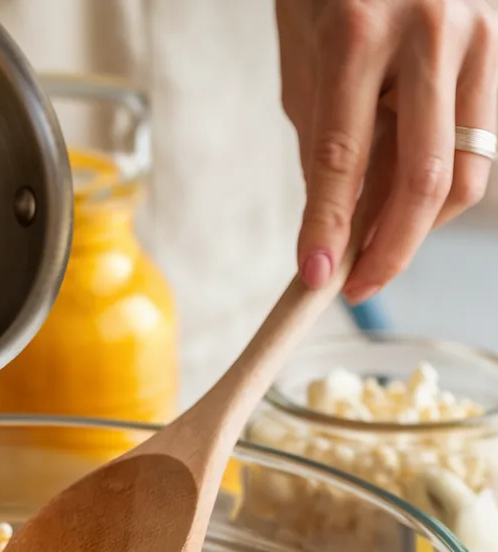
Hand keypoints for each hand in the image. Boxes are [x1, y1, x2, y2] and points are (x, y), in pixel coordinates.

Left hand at [277, 0, 497, 302]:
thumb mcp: (305, 59)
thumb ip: (326, 142)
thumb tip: (339, 225)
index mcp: (359, 30)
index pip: (341, 156)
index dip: (328, 227)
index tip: (315, 279)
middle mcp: (432, 29)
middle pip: (427, 176)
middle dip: (391, 250)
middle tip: (356, 287)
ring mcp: (480, 34)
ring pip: (467, 167)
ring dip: (420, 225)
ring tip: (375, 247)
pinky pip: (476, 141)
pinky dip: (437, 185)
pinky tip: (400, 200)